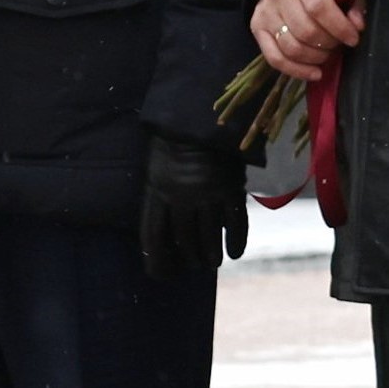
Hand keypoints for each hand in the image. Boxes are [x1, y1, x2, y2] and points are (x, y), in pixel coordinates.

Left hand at [136, 129, 236, 272]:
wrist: (202, 113)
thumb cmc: (175, 139)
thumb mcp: (156, 165)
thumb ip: (160, 193)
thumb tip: (166, 228)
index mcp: (155, 189)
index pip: (152, 235)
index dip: (157, 260)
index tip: (163, 274)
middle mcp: (179, 195)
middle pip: (183, 239)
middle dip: (189, 257)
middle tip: (195, 264)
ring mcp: (206, 192)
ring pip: (208, 236)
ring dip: (211, 255)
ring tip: (213, 262)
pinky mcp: (230, 188)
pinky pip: (234, 223)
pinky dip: (236, 241)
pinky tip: (235, 252)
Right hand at [252, 0, 363, 79]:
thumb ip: (353, 3)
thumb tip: (357, 26)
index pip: (319, 6)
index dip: (339, 27)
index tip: (353, 38)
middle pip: (306, 31)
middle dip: (329, 44)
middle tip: (339, 44)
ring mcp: (264, 11)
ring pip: (291, 47)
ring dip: (315, 58)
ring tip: (327, 54)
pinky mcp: (256, 27)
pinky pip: (275, 58)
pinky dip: (297, 71)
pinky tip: (314, 72)